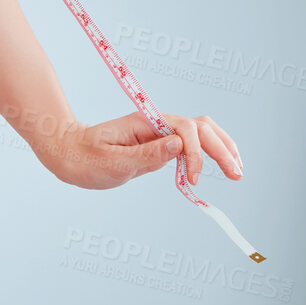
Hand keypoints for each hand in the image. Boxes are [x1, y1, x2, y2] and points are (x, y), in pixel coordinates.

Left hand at [42, 111, 243, 190]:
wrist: (68, 155)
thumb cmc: (85, 159)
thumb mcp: (112, 162)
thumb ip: (146, 155)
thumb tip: (179, 145)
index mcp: (144, 123)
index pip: (184, 129)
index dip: (195, 153)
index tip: (193, 181)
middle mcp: (154, 124)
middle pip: (199, 126)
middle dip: (221, 148)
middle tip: (237, 174)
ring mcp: (158, 133)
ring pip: (199, 131)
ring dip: (221, 147)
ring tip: (237, 170)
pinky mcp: (158, 144)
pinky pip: (190, 143)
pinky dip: (208, 152)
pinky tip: (219, 166)